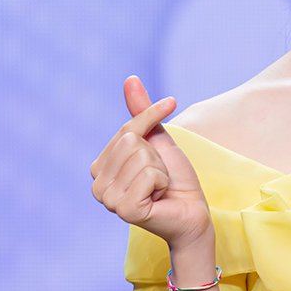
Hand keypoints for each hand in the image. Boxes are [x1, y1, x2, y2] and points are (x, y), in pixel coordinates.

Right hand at [90, 75, 212, 247]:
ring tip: (160, 189)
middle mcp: (97, 184)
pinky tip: (159, 198)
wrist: (193, 213)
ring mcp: (108, 199)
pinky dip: (162, 182)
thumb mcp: (159, 141)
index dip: (152, 128)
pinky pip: (149, 175)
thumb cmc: (176, 180)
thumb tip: (130, 78)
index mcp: (99, 166)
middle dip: (157, 157)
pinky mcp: (125, 210)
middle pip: (132, 142)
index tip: (165, 145)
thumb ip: (141, 113)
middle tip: (160, 179)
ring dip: (161, 170)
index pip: (126, 130)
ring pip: (141, 156)